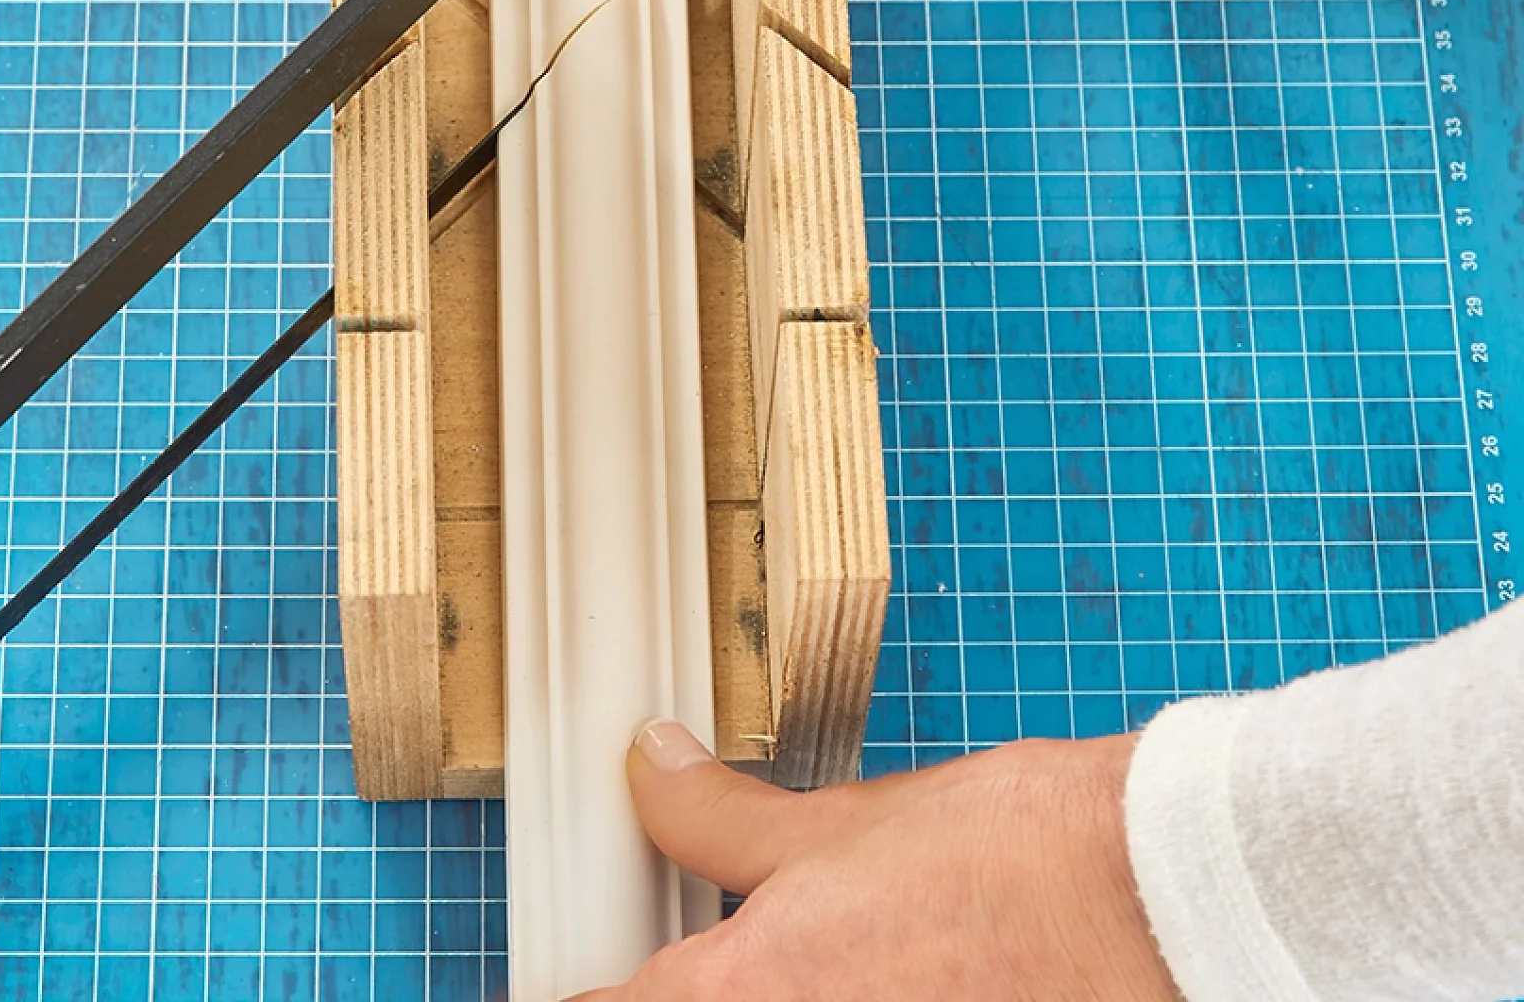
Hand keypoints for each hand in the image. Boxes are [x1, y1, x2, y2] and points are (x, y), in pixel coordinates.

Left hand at [563, 722, 1178, 1000]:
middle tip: (715, 946)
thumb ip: (722, 816)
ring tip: (837, 951)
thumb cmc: (1015, 858)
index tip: (590, 971)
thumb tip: (655, 769)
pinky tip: (893, 972)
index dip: (594, 986)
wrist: (1158, 906)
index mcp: (746, 994)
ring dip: (782, 985)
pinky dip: (852, 998)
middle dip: (690, 984)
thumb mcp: (841, 822)